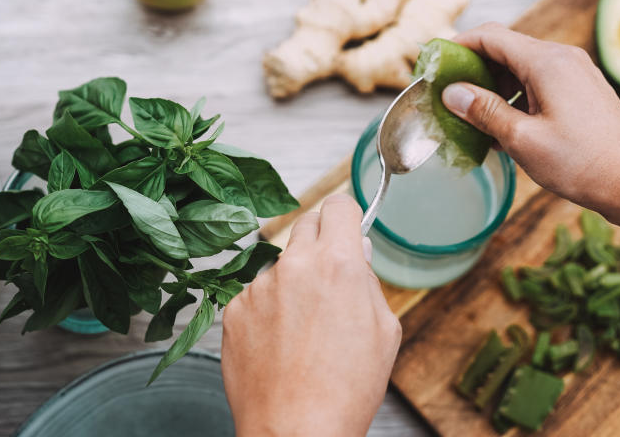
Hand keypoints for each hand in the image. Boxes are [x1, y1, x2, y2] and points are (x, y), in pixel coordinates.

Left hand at [221, 195, 401, 436]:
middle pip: (307, 224)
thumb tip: (357, 252)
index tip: (347, 228)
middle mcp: (294, 266)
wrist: (295, 432)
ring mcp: (259, 287)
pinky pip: (256, 294)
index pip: (338, 206)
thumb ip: (369, 282)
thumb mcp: (384, 332)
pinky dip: (268, 309)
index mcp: (338, 264)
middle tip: (329, 279)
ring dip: (293, 281)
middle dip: (321, 243)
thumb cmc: (346, 390)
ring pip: (281, 264)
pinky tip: (280, 344)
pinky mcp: (234, 310)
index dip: (347, 217)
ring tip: (304, 330)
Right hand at [440, 23, 619, 212]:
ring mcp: (575, 74)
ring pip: (520, 69)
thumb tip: (451, 92)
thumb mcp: (522, 139)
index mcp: (546, 61)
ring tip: (471, 121)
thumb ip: (484, 111)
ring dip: (493, 89)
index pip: (489, 35)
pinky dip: (515, 99)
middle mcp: (562, 58)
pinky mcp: (581, 92)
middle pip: (504, 49)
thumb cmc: (584, 163)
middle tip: (446, 98)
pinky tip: (502, 129)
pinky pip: (538, 85)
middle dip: (472, 70)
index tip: (432, 65)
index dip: (456, 46)